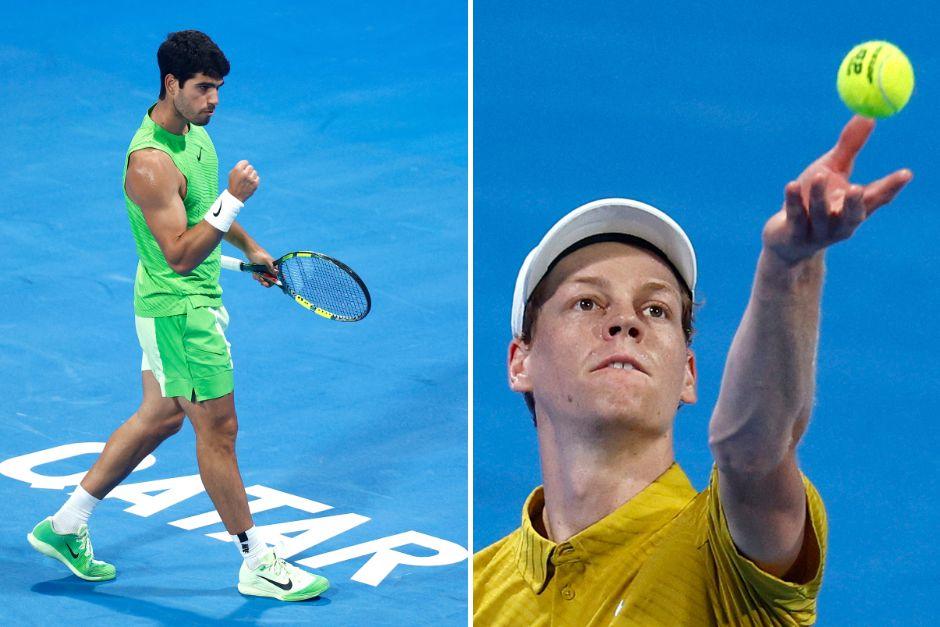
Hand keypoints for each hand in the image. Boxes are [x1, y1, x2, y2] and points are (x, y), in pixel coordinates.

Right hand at [228, 160, 259, 201]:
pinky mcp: (255, 184)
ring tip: (247, 180)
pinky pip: (257, 178)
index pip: (245, 162)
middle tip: (244, 175)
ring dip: (251, 175)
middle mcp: (244, 174)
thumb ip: (239, 166)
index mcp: (238, 170)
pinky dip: (254, 180)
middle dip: (247, 170)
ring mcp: (250, 179)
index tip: (242, 169)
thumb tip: (247, 163)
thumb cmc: (233, 183)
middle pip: (250, 167)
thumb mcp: (232, 173)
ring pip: (255, 172)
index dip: (244, 165)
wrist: (235, 196)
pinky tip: (250, 183)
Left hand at [246, 246, 277, 287]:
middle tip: (261, 282)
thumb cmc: (259, 254)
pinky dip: (255, 276)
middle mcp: (270, 269)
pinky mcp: (258, 270)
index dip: (273, 282)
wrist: (250, 250)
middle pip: (269, 280)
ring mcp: (264, 270)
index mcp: (274, 267)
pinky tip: (253, 273)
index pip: (276, 277)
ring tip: (256, 274)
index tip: (267, 284)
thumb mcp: (266, 261)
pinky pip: (258, 276)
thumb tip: (277, 273)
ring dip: (259, 278)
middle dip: (264, 281)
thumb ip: (271, 267)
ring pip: (263, 278)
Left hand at [762, 116, 911, 264]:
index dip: (892, 187)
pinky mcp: (795, 235)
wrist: (785, 238)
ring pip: (821, 215)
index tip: (906, 173)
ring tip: (820, 174)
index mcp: (855, 209)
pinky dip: (794, 201)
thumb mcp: (831, 169)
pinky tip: (791, 185)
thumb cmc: (813, 199)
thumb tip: (868, 115)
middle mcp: (841, 224)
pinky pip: (796, 217)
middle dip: (857, 203)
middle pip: (854, 215)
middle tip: (858, 187)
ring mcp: (818, 232)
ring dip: (820, 196)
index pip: (878, 198)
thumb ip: (850, 146)